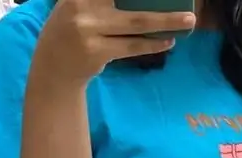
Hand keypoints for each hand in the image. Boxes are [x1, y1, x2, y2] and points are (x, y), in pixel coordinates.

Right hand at [32, 0, 196, 86]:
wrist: (52, 67)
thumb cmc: (72, 28)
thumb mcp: (80, 3)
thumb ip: (102, 0)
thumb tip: (147, 0)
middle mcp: (82, 4)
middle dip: (159, 4)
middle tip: (188, 5)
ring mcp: (89, 29)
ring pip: (137, 23)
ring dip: (167, 22)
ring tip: (188, 20)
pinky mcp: (96, 52)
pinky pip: (132, 46)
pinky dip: (153, 44)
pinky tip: (169, 41)